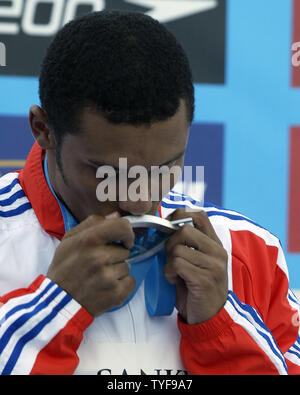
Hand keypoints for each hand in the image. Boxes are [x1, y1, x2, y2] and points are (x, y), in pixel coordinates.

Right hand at [47, 213, 135, 316]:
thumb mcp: (69, 240)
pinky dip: (122, 285)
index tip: (124, 240)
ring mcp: (108, 277)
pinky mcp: (116, 294)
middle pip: (125, 250)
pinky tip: (106, 288)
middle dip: (115, 256)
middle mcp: (99, 257)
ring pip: (127, 266)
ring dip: (116, 271)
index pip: (123, 226)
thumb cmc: (64, 268)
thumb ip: (92, 224)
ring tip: (98, 277)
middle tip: (97, 265)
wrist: (58, 302)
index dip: (127, 232)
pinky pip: (131, 281)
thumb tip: (116, 215)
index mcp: (88, 240)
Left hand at [164, 208, 227, 324]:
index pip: (199, 215)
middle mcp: (217, 251)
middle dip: (170, 243)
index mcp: (214, 243)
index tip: (168, 228)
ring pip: (178, 249)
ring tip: (175, 273)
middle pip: (184, 229)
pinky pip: (177, 265)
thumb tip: (164, 227)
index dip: (179, 216)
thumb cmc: (195, 287)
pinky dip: (169, 273)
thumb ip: (186, 243)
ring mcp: (213, 265)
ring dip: (169, 262)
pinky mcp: (204, 279)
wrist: (209, 317)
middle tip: (171, 258)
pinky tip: (176, 281)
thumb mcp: (195, 260)